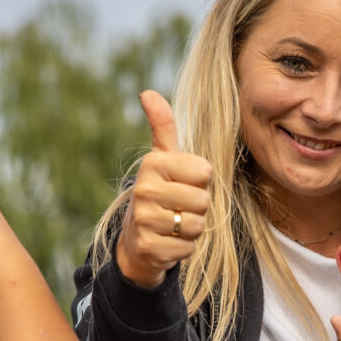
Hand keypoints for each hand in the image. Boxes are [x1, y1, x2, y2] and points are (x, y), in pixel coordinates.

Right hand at [114, 91, 213, 288]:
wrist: (137, 238)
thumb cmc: (160, 192)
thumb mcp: (163, 158)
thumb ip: (162, 126)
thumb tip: (147, 92)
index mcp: (152, 164)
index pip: (204, 171)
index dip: (200, 181)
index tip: (181, 183)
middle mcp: (144, 189)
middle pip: (203, 199)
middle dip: (197, 208)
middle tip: (178, 207)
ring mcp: (144, 219)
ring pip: (196, 225)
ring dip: (191, 230)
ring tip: (173, 225)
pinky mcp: (148, 247)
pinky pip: (188, 248)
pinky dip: (183, 249)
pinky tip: (167, 242)